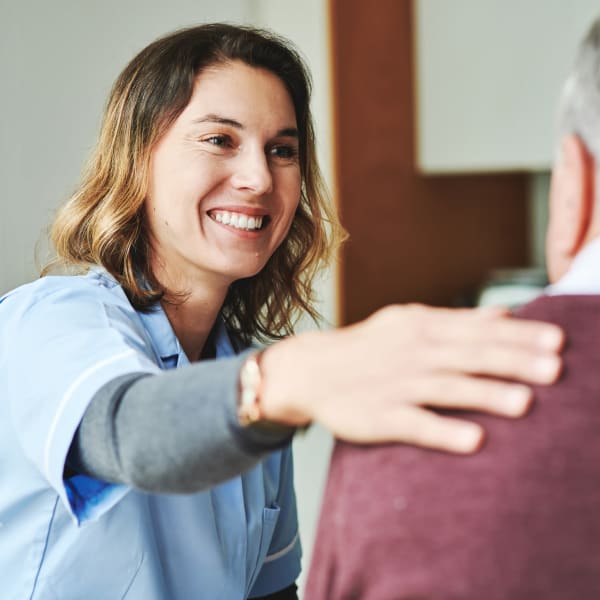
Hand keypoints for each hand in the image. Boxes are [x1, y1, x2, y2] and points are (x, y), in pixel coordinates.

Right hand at [259, 304, 563, 453]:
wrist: (312, 369)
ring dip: (485, 394)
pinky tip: (474, 440)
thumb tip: (506, 314)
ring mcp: (395, 384)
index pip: (476, 329)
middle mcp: (411, 352)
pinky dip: (443, 430)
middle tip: (555, 368)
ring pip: (446, 388)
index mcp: (421, 326)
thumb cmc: (369, 346)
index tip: (557, 341)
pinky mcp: (379, 416)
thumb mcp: (409, 321)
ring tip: (525, 403)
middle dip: (513, 361)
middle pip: (468, 355)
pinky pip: (414, 423)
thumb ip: (458, 319)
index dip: (518, 336)